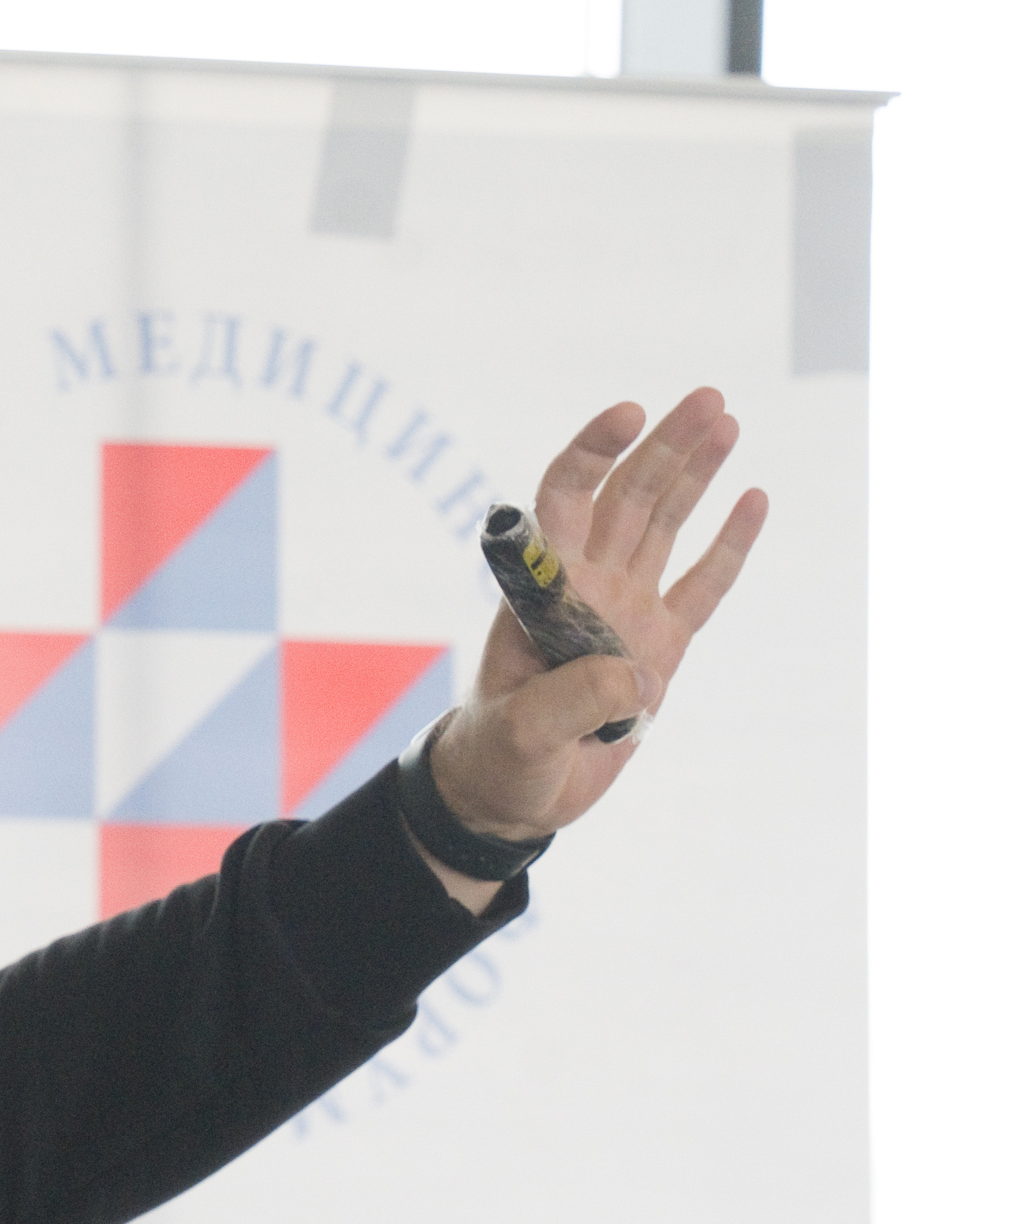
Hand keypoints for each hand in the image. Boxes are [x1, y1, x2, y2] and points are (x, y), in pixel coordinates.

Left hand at [419, 388, 768, 902]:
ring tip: (727, 420)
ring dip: (695, 473)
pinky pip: (701, 586)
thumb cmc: (499, 756)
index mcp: (544, 591)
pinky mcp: (659, 649)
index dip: (593, 453)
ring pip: (665, 527)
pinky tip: (754, 500)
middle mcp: (587, 588)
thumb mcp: (524, 732)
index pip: (564, 500)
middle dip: (665, 445)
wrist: (510, 795)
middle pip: (628, 498)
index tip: (628, 413)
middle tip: (709, 398)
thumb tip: (636, 675)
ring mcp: (625, 614)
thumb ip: (573, 699)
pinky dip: (728, 545)